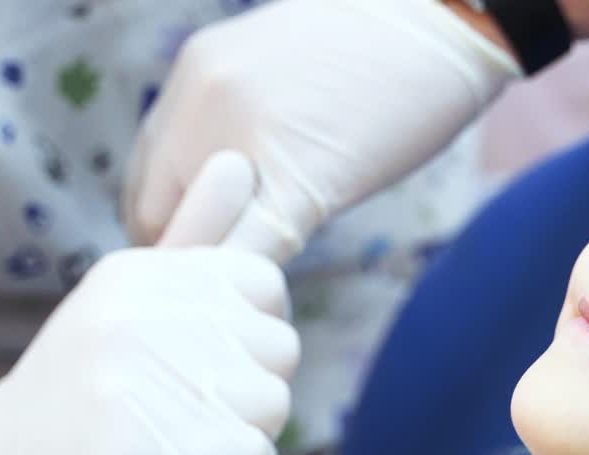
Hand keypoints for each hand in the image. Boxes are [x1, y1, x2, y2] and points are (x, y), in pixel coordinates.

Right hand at [0, 153, 299, 454]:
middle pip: (280, 349)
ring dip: (244, 440)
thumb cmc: (74, 397)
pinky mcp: (146, 452)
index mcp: (138, 272)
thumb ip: (190, 239)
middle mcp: (139, 313)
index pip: (265, 282)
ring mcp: (138, 381)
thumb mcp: (123, 302)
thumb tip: (239, 160)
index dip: (254, 333)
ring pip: (274, 405)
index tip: (203, 361)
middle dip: (251, 393)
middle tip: (183, 413)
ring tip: (179, 446)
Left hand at [123, 0, 519, 260]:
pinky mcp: (296, 178)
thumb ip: (234, 117)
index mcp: (192, 73)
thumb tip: (224, 178)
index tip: (197, 250)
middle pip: (154, 213)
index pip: (144, 175)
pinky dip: (254, 280)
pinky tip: (273, 291)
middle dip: (184, 254)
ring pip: (197, 237)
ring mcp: (241, 138)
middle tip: (216, 283)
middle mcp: (198, 100)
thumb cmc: (377, 49)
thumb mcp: (276, 67)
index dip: (167, 225)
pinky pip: (251, 251)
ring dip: (216, 273)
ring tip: (244, 293)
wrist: (444, 20)